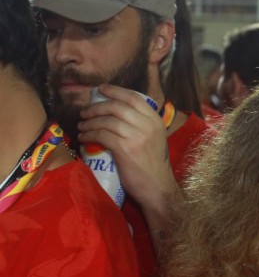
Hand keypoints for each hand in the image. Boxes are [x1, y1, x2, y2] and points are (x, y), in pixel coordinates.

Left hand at [77, 84, 178, 208]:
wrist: (157, 187)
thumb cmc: (153, 164)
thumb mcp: (153, 139)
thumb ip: (140, 124)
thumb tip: (116, 112)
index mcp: (155, 120)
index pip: (133, 98)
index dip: (115, 90)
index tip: (100, 89)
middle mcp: (147, 125)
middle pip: (117, 107)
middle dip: (97, 107)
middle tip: (85, 112)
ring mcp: (137, 137)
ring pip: (106, 121)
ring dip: (90, 122)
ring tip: (82, 125)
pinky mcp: (125, 149)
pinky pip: (101, 135)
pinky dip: (89, 134)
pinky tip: (84, 137)